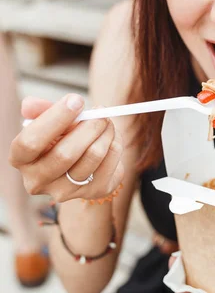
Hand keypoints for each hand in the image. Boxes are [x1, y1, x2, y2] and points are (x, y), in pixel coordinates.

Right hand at [9, 94, 123, 202]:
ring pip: (92, 157)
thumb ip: (40, 109)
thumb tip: (30, 105)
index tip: (76, 99)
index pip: (31, 142)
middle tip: (101, 110)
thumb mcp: (48, 120)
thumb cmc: (60, 136)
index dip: (55, 119)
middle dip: (88, 126)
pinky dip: (115, 144)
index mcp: (21, 160)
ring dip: (105, 132)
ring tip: (107, 121)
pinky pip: (110, 163)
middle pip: (65, 154)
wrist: (81, 160)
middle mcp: (38, 181)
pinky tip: (110, 137)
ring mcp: (65, 191)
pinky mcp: (93, 193)